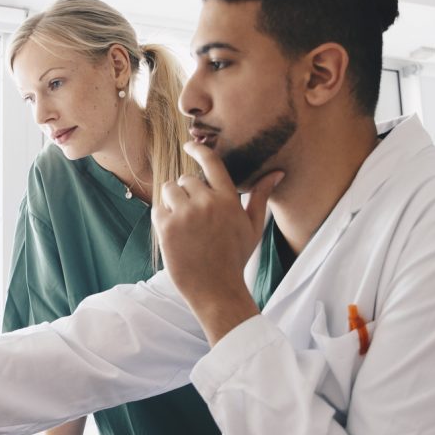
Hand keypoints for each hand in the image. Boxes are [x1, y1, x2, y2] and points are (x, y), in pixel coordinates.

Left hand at [151, 142, 281, 342]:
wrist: (216, 289)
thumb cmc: (235, 257)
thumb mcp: (253, 227)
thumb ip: (260, 196)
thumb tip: (276, 173)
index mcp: (228, 200)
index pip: (211, 162)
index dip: (198, 149)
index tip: (189, 145)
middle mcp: (207, 203)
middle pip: (186, 179)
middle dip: (187, 193)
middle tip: (195, 217)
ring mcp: (185, 215)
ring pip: (169, 190)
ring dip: (173, 202)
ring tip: (184, 224)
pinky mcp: (166, 228)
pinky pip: (158, 208)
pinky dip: (163, 218)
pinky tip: (176, 234)